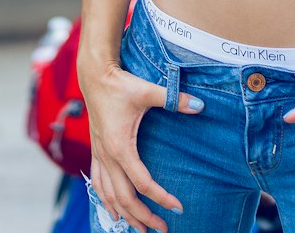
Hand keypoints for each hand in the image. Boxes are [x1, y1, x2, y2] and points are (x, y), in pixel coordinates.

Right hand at [79, 62, 203, 232]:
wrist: (94, 76)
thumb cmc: (121, 84)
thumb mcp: (148, 91)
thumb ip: (174, 99)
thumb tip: (200, 105)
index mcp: (120, 147)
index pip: (142, 183)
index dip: (161, 198)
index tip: (178, 208)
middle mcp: (108, 156)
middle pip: (124, 198)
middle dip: (143, 218)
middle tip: (162, 229)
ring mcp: (99, 155)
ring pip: (108, 196)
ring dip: (124, 215)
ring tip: (139, 230)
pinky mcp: (96, 151)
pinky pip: (97, 184)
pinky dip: (105, 201)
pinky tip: (112, 211)